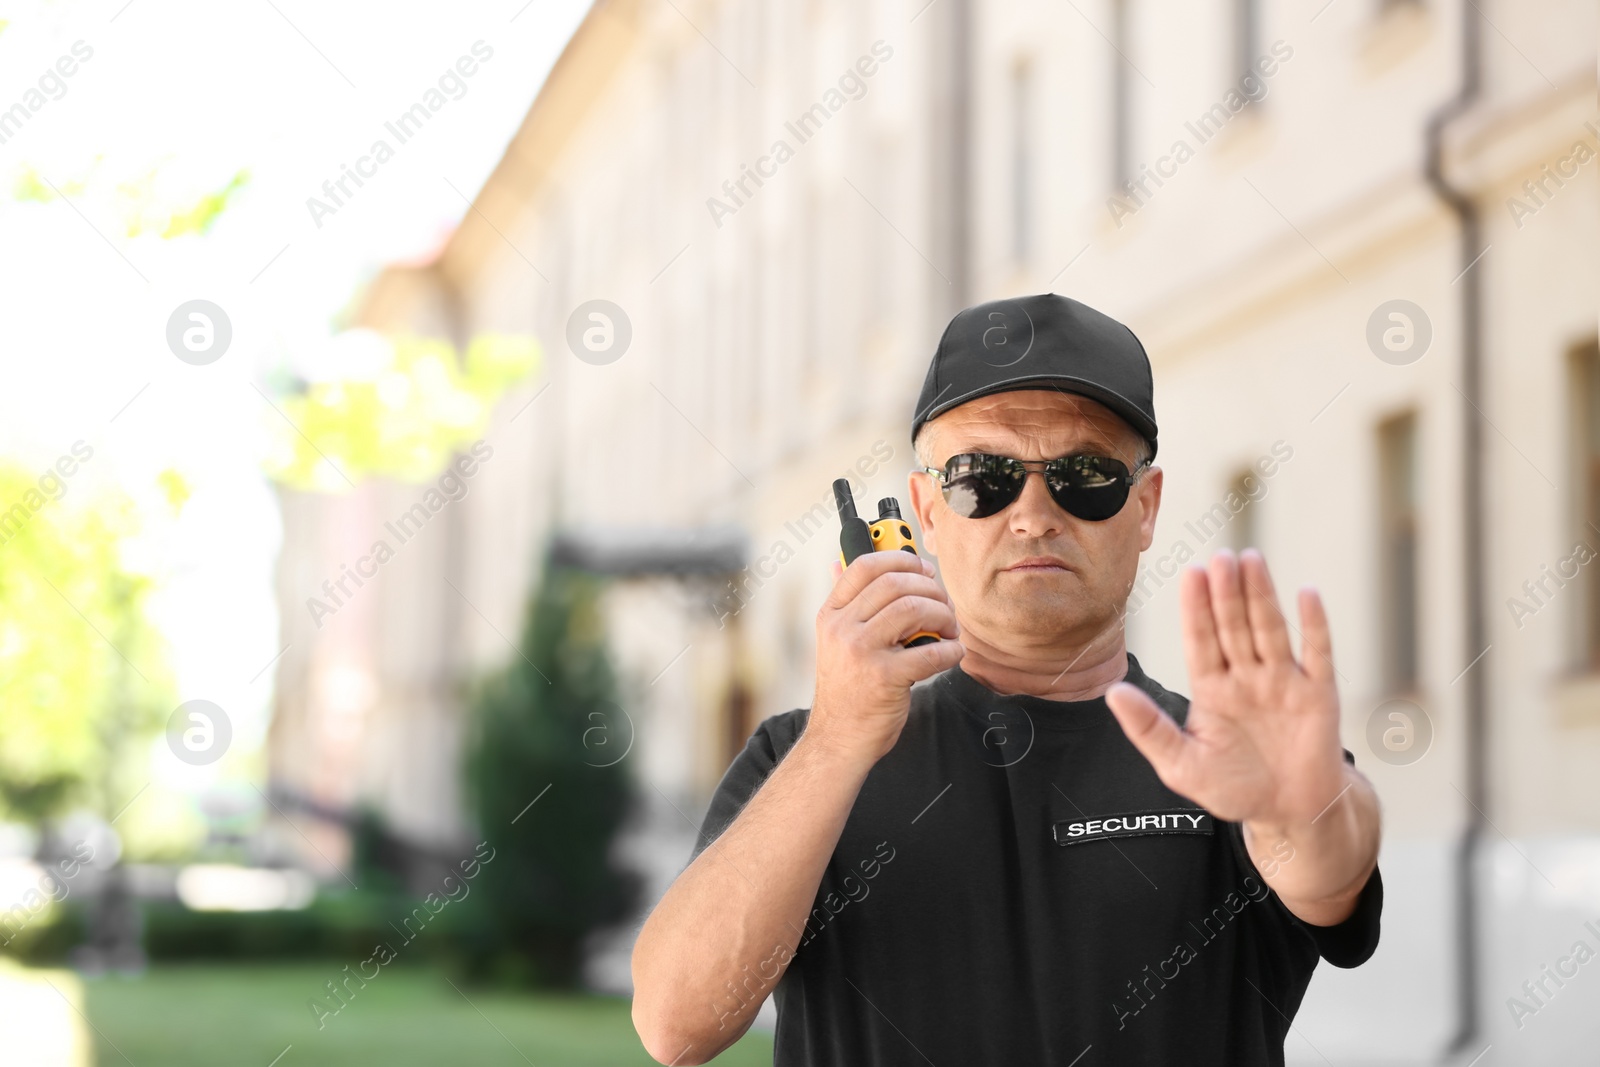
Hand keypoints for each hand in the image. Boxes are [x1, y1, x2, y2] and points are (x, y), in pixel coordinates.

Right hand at [808, 551, 963, 766]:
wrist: (838, 739)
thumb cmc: (846, 690)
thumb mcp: (834, 642)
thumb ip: (844, 605)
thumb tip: (840, 563)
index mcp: (831, 615)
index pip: (863, 565)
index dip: (900, 558)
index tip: (923, 570)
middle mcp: (841, 629)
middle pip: (895, 584)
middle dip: (930, 590)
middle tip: (944, 605)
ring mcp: (861, 652)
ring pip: (913, 610)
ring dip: (943, 617)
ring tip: (949, 630)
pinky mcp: (884, 678)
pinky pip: (931, 652)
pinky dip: (952, 650)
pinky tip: (953, 654)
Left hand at [1105, 548, 1346, 827]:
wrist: (1288, 813)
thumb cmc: (1232, 787)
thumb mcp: (1181, 765)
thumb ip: (1148, 729)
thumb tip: (1112, 693)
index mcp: (1212, 688)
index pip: (1201, 640)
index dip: (1196, 608)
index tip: (1190, 574)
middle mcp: (1246, 677)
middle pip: (1233, 626)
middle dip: (1226, 592)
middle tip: (1220, 556)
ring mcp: (1283, 682)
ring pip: (1270, 630)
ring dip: (1262, 596)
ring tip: (1251, 560)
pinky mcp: (1318, 694)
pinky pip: (1318, 654)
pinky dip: (1314, 625)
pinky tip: (1307, 594)